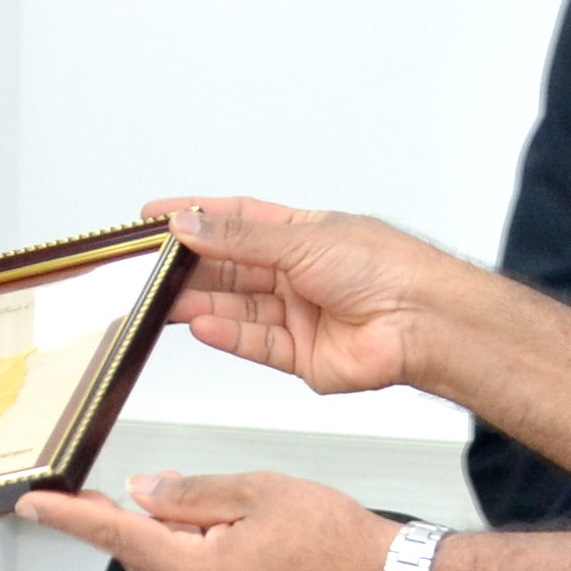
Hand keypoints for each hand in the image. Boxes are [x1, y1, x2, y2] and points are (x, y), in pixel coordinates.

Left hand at [17, 470, 394, 570]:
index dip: (73, 520)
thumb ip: (192, 492)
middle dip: (140, 526)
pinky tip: (232, 547)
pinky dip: (198, 569)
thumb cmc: (340, 540)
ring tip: (222, 519)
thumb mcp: (261, 491)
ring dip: (174, 548)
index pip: (120, 540)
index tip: (36, 506)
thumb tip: (144, 493)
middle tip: (156, 492)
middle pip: (143, 562)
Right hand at [148, 199, 461, 397]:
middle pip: (231, 268)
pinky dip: (227, 333)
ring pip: (237, 307)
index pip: (237, 220)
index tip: (155, 215)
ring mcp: (299, 314)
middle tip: (149, 267)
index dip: (197, 217)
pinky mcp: (300, 355)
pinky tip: (201, 323)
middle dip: (191, 267)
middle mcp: (298, 273)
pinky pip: (254, 342)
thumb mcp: (303, 239)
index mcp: (303, 234)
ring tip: (164, 300)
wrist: (422, 321)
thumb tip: (191, 225)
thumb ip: (240, 239)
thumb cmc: (385, 268)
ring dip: (201, 303)